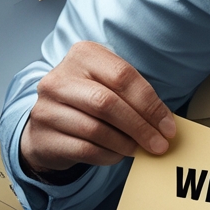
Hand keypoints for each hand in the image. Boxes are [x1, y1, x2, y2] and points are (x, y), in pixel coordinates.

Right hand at [19, 41, 175, 175]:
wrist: (45, 124)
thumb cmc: (87, 101)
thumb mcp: (108, 85)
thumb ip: (133, 96)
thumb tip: (165, 123)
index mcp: (83, 55)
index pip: (123, 76)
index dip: (150, 103)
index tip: (168, 125)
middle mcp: (60, 78)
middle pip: (108, 103)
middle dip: (140, 126)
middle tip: (159, 144)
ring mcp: (45, 107)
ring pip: (96, 129)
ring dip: (125, 143)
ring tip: (140, 149)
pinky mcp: (41, 136)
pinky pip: (84, 149)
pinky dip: (108, 155)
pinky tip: (119, 154)